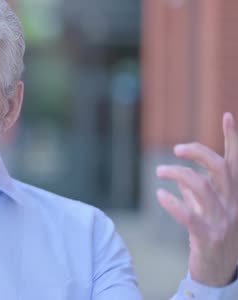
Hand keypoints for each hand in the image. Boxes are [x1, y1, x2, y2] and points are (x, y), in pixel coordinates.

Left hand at [157, 112, 237, 286]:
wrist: (219, 272)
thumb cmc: (212, 234)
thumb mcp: (211, 209)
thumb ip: (200, 191)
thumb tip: (183, 174)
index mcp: (236, 195)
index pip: (237, 162)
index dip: (233, 138)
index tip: (225, 115)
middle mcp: (234, 205)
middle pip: (220, 168)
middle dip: (197, 152)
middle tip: (175, 149)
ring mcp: (223, 221)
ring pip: (202, 187)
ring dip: (177, 174)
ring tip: (158, 171)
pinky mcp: (207, 237)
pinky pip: (189, 216)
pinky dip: (172, 202)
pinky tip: (160, 195)